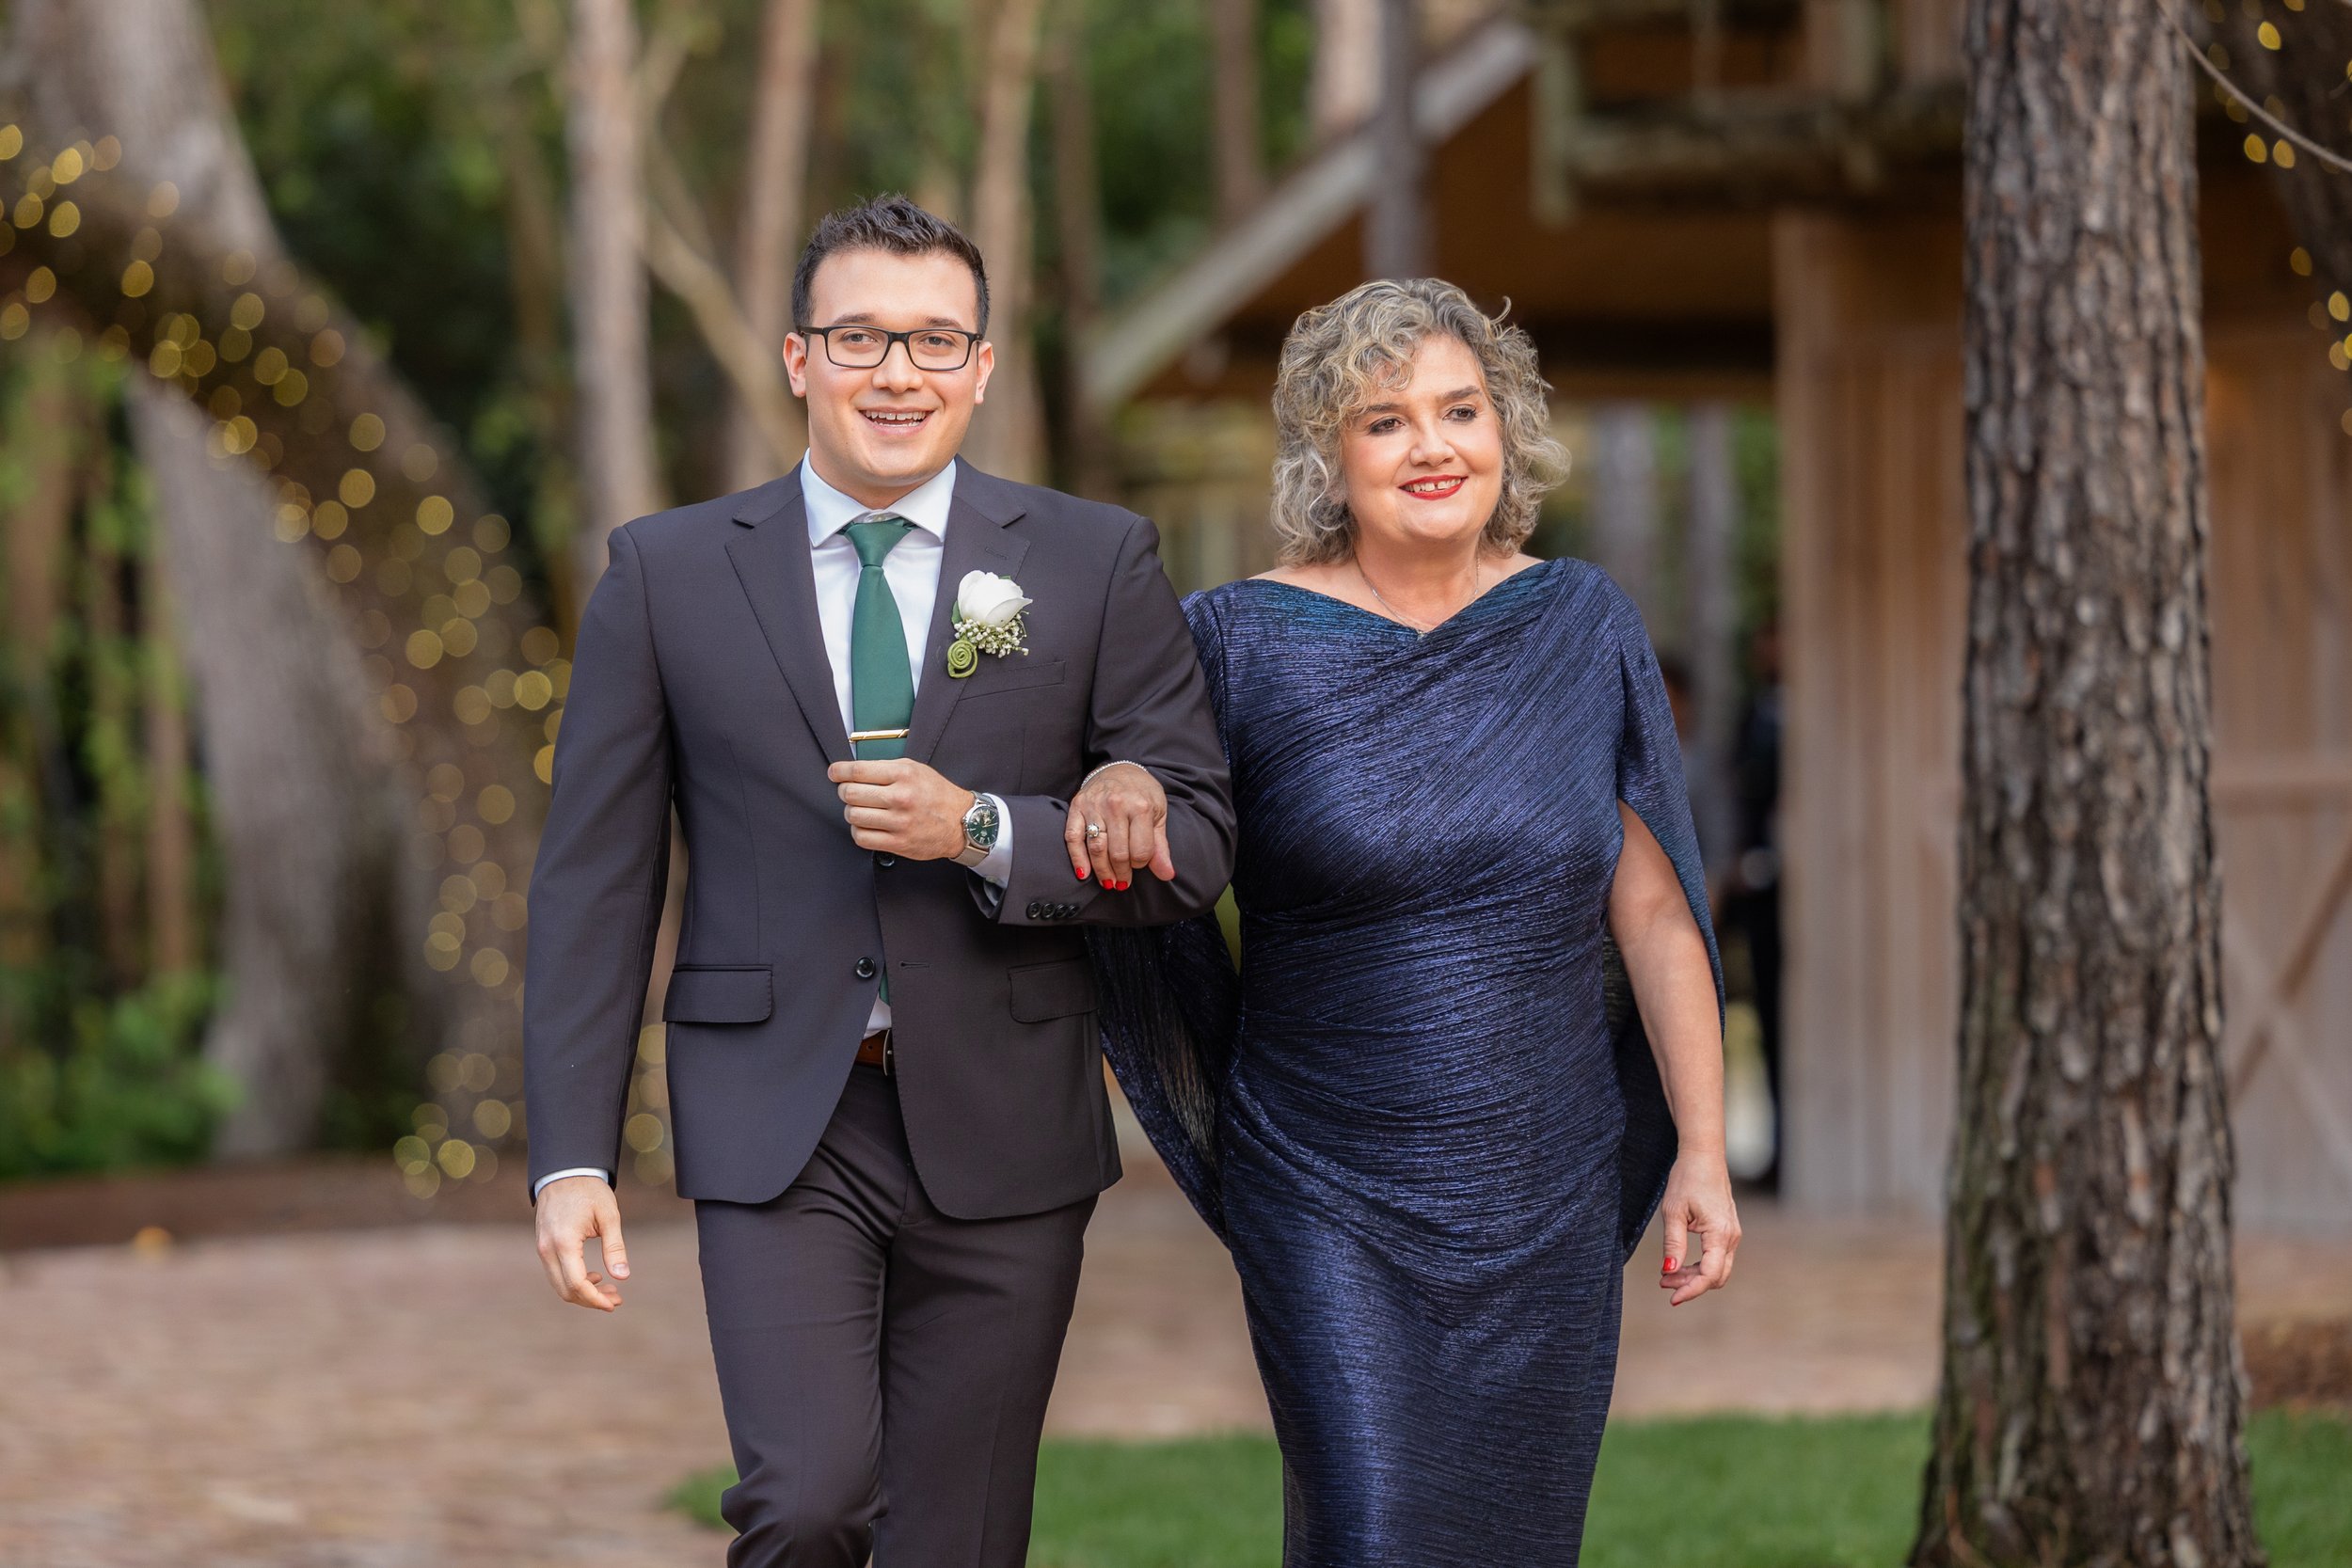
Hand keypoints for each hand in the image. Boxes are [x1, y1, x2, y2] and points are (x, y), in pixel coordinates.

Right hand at [535, 1174, 630, 1311]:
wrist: (565, 1171)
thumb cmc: (589, 1190)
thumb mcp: (609, 1216)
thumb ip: (615, 1247)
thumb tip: (622, 1277)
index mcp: (563, 1243)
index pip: (577, 1284)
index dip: (595, 1299)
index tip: (613, 1304)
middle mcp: (547, 1249)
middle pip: (565, 1290)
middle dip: (591, 1300)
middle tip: (616, 1299)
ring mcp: (542, 1248)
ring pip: (558, 1285)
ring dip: (582, 1293)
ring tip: (609, 1290)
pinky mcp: (543, 1246)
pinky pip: (555, 1273)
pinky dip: (573, 1281)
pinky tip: (593, 1277)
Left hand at [829, 758, 972, 860]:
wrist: (961, 822)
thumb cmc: (936, 793)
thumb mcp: (915, 769)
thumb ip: (885, 768)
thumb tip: (853, 771)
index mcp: (903, 774)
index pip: (858, 771)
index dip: (839, 772)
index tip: (834, 773)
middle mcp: (900, 797)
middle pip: (851, 794)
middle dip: (844, 791)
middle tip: (849, 792)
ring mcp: (899, 822)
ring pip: (853, 816)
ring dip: (851, 812)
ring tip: (861, 809)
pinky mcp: (898, 843)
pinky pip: (862, 838)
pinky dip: (858, 831)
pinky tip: (866, 825)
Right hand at [1064, 762, 1171, 889]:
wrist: (1121, 768)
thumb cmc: (1142, 793)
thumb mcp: (1158, 815)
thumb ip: (1161, 846)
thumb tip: (1167, 875)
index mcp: (1141, 807)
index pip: (1141, 850)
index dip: (1141, 864)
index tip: (1139, 865)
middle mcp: (1116, 805)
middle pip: (1117, 853)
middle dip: (1121, 873)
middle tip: (1123, 882)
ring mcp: (1094, 805)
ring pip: (1096, 848)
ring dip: (1102, 871)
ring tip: (1108, 883)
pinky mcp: (1077, 806)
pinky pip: (1073, 837)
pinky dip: (1077, 857)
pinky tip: (1084, 873)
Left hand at [1656, 1151, 1739, 1305]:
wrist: (1704, 1156)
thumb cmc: (1687, 1179)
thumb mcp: (1673, 1211)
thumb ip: (1673, 1243)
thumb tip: (1669, 1271)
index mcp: (1719, 1233)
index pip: (1709, 1274)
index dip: (1691, 1290)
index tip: (1672, 1298)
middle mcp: (1731, 1236)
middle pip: (1716, 1276)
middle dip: (1691, 1285)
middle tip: (1663, 1284)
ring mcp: (1732, 1234)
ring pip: (1717, 1269)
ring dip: (1694, 1277)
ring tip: (1667, 1276)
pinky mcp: (1727, 1231)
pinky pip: (1717, 1257)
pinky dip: (1699, 1266)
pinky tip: (1679, 1264)